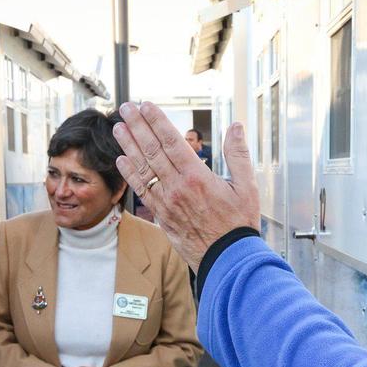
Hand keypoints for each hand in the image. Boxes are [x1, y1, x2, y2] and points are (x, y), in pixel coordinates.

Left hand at [113, 102, 258, 271]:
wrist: (227, 259)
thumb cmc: (238, 224)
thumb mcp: (247, 186)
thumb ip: (238, 154)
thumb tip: (236, 126)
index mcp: (198, 177)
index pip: (172, 142)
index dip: (157, 121)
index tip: (146, 106)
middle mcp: (177, 187)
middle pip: (153, 150)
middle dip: (138, 127)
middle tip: (126, 108)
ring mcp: (167, 202)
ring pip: (143, 168)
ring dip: (129, 146)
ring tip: (119, 128)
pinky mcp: (162, 216)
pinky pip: (142, 190)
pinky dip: (130, 174)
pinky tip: (122, 160)